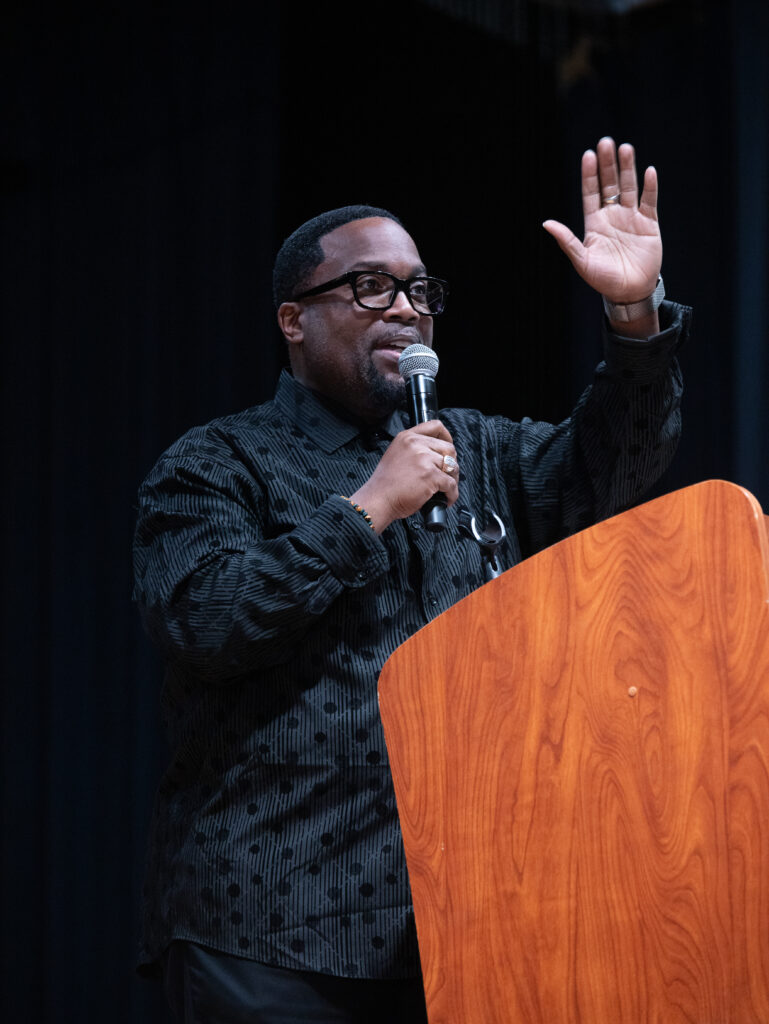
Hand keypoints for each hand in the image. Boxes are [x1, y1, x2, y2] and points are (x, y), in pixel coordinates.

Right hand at [350, 421, 458, 532]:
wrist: (378, 500)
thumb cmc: (385, 484)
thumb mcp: (395, 454)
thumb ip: (414, 449)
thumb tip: (435, 454)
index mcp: (407, 437)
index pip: (435, 426)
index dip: (446, 437)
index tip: (448, 446)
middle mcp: (416, 445)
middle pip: (449, 448)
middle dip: (452, 464)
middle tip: (448, 475)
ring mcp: (424, 459)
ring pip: (452, 466)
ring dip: (453, 479)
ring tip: (445, 489)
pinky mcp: (430, 475)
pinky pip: (451, 484)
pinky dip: (452, 494)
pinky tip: (446, 498)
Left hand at [543, 137, 661, 303]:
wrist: (629, 293)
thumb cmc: (602, 280)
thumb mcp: (581, 260)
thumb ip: (566, 240)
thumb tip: (546, 223)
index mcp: (594, 223)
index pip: (591, 193)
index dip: (590, 174)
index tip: (588, 155)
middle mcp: (612, 216)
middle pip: (609, 184)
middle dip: (608, 164)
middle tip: (606, 142)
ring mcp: (631, 218)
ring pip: (629, 187)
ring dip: (627, 169)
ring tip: (626, 148)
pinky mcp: (649, 224)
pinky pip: (650, 201)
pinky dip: (649, 187)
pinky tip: (648, 172)